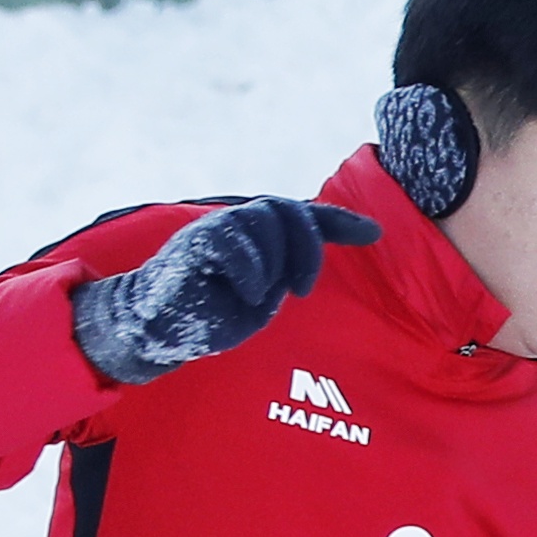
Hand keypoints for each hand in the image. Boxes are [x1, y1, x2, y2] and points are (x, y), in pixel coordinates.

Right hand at [69, 196, 378, 385]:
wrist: (162, 326)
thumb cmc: (215, 312)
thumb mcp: (265, 294)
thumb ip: (289, 272)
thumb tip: (313, 264)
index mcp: (261, 236)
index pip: (304, 216)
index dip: (340, 220)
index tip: (374, 232)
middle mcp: (239, 224)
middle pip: (287, 210)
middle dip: (307, 247)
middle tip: (304, 288)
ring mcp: (215, 229)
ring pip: (263, 220)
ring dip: (273, 263)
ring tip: (261, 294)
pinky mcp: (193, 244)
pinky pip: (232, 242)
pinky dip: (249, 271)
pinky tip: (247, 294)